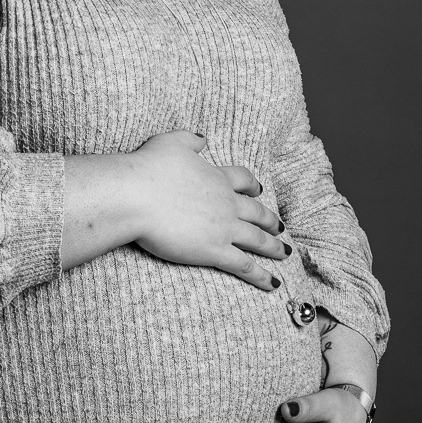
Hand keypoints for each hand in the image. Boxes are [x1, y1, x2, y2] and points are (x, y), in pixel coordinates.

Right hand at [128, 131, 289, 291]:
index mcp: (216, 177)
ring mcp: (223, 228)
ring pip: (257, 239)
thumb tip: (203, 138)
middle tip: (280, 228)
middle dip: (270, 220)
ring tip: (285, 253)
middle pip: (257, 212)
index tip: (259, 191)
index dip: (253, 186)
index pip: (243, 180)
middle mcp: (226, 202)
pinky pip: (245, 266)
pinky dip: (262, 276)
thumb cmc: (148, 168)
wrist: (136, 195)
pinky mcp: (214, 250)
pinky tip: (273, 284)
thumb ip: (190, 139)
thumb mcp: (171, 142)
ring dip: (273, 247)